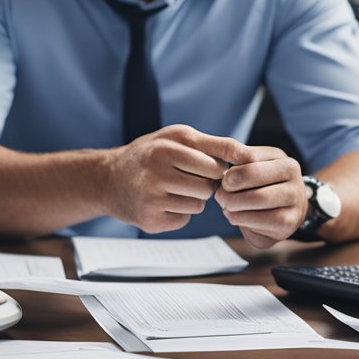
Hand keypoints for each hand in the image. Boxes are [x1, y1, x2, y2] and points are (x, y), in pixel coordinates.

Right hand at [105, 125, 251, 232]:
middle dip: (207, 184)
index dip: (217, 168)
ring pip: (199, 205)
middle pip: (209, 187)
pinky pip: (184, 219)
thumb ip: (214, 144)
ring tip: (175, 188)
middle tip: (190, 178)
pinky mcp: (150, 221)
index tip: (211, 168)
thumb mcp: (177, 138)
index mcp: (166, 148)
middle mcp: (156, 173)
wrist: (109, 179)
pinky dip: (180, 212)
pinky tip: (164, 201)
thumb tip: (249, 155)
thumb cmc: (152, 154)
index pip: (216, 166)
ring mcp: (151, 199)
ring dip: (194, 198)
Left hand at [215, 146, 305, 248]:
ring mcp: (294, 197)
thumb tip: (215, 166)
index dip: (229, 169)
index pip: (248, 155)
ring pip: (256, 197)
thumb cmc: (260, 190)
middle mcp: (293, 173)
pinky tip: (237, 217)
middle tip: (220, 195)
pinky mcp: (289, 221)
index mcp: (281, 157)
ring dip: (232, 204)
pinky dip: (239, 219)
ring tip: (227, 206)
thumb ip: (236, 164)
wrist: (282, 216)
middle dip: (229, 187)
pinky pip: (258, 219)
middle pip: (251, 174)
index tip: (222, 180)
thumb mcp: (252, 172)